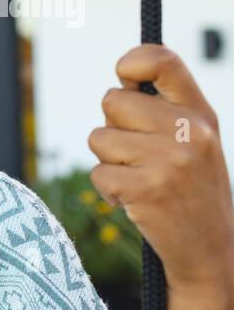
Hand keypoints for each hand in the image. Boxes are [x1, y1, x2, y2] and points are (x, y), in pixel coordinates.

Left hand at [88, 44, 233, 292]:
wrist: (211, 248)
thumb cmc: (190, 188)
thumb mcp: (194, 141)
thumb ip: (163, 109)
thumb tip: (119, 82)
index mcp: (201, 112)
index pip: (162, 61)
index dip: (132, 61)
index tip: (125, 77)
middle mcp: (190, 131)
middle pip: (112, 101)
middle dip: (113, 127)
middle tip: (137, 153)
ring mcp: (169, 160)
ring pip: (99, 138)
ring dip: (109, 162)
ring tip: (140, 178)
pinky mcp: (147, 189)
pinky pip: (98, 173)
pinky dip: (108, 189)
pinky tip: (136, 200)